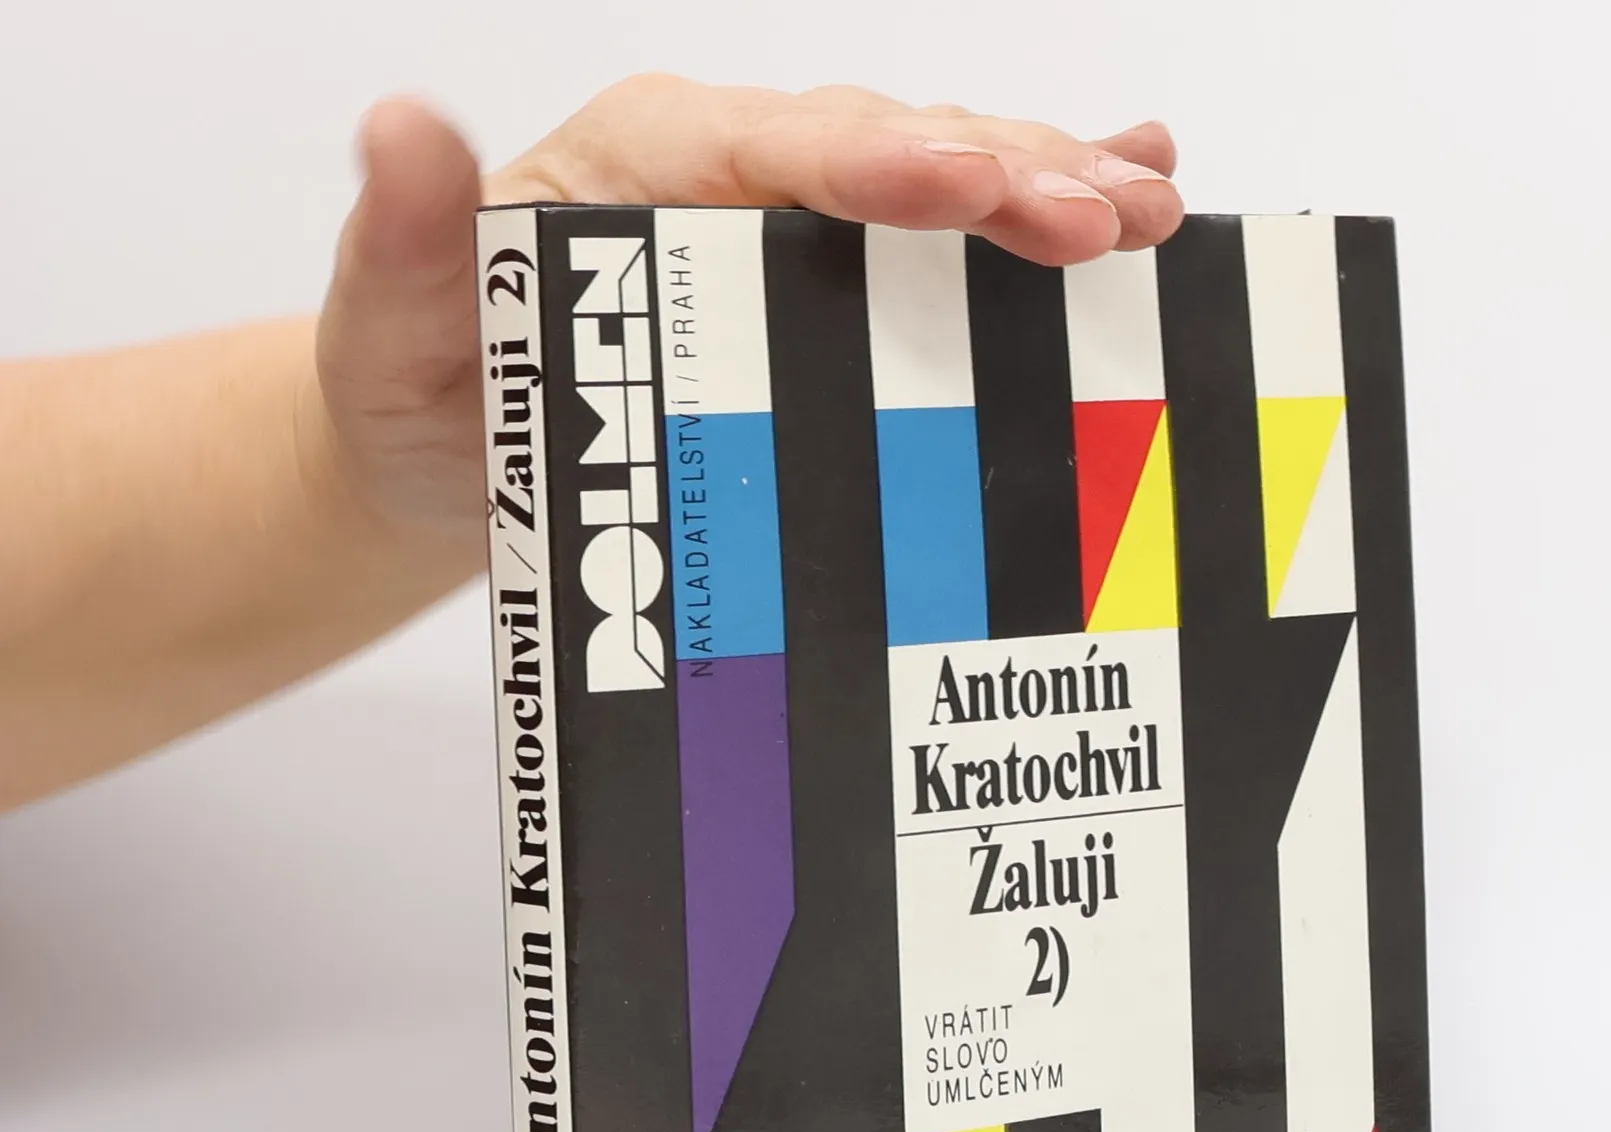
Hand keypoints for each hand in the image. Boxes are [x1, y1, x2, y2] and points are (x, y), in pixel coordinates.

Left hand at [312, 77, 1181, 543]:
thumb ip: (398, 246)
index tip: (978, 182)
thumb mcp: (386, 333)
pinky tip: (1118, 190)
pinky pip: (930, 230)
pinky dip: (1022, 205)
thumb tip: (402, 131)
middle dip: (1008, 174)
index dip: (886, 162)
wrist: (442, 446)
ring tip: (1150, 207)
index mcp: (635, 163)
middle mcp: (721, 168)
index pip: (778, 146)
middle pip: (885, 148)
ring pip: (930, 176)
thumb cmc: (422, 394)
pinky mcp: (810, 273)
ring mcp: (775, 218)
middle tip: (1115, 217)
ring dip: (1045, 184)